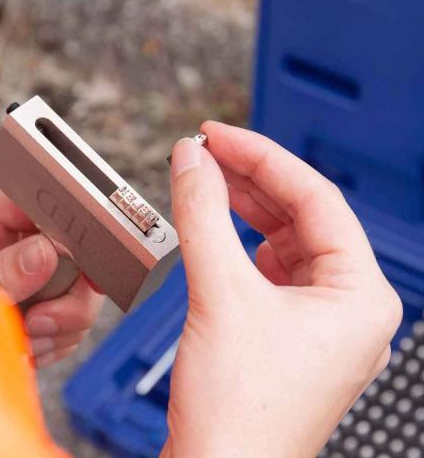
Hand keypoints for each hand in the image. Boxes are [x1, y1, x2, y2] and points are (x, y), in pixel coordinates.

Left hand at [0, 187, 103, 367]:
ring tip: (30, 340)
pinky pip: (66, 317)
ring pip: (76, 288)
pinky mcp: (29, 301)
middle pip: (73, 252)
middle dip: (70, 295)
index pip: (42, 206)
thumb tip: (46, 254)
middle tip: (42, 322)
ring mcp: (21, 271)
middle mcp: (6, 241)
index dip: (75, 233)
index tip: (89, 271)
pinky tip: (30, 347)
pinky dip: (56, 339)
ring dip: (62, 324)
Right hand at [162, 122, 401, 457]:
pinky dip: (239, 242)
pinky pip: (268, 268)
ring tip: (207, 181)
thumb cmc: (238, 415)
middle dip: (250, 179)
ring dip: (243, 208)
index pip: (314, 198)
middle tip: (207, 153)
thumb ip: (202, 215)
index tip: (219, 136)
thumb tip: (191, 161)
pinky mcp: (286, 331)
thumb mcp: (218, 294)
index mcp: (360, 296)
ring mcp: (318, 320)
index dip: (262, 157)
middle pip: (299, 216)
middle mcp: (347, 307)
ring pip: (282, 240)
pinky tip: (218, 228)